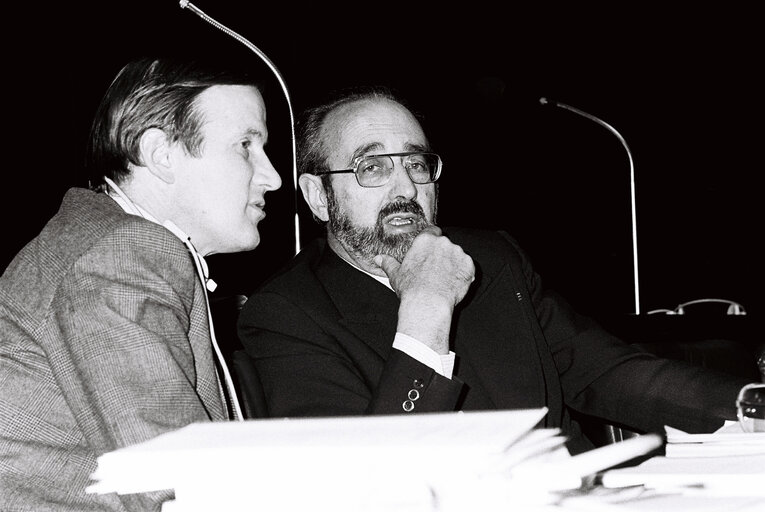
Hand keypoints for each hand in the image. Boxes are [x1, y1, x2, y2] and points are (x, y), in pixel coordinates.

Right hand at [374, 227, 474, 353]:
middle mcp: (443, 242)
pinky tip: (453, 284)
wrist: (429, 303)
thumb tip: (378, 259)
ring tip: (444, 280)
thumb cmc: (411, 288)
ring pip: (457, 255)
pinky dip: (463, 274)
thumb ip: (388, 263)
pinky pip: (468, 266)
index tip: (431, 251)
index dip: (432, 240)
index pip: (432, 231)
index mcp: (426, 240)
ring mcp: (458, 253)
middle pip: (445, 244)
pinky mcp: (469, 265)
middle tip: (436, 270)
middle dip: (443, 254)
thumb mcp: (396, 274)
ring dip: (454, 264)